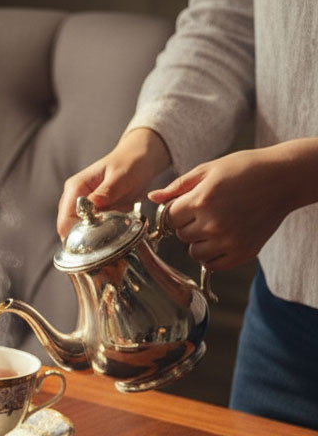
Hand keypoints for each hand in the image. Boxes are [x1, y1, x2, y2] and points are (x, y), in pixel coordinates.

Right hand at [57, 127, 171, 237]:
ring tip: (112, 238)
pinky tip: (114, 233)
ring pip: (80, 231)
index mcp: (75, 188)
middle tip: (105, 245)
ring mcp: (83, 206)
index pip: (64, 220)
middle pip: (69, 229)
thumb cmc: (131, 162)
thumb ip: (105, 192)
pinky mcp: (94, 212)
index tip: (92, 245)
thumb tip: (90, 206)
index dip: (74, 236)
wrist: (141, 158)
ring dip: (94, 238)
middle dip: (84, 240)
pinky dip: (102, 234)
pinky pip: (93, 229)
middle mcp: (74, 198)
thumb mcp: (121, 176)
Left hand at [148, 144, 314, 271]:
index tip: (188, 205)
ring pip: (194, 253)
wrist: (284, 179)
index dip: (176, 212)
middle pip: (181, 235)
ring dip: (199, 242)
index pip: (169, 218)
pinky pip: (212, 265)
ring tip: (216, 224)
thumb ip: (178, 186)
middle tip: (207, 211)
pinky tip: (223, 238)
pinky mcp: (243, 252)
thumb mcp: (209, 169)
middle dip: (188, 225)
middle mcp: (213, 223)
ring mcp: (229, 240)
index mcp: (201, 200)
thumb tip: (151, 198)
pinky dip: (213, 256)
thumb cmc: (245, 169)